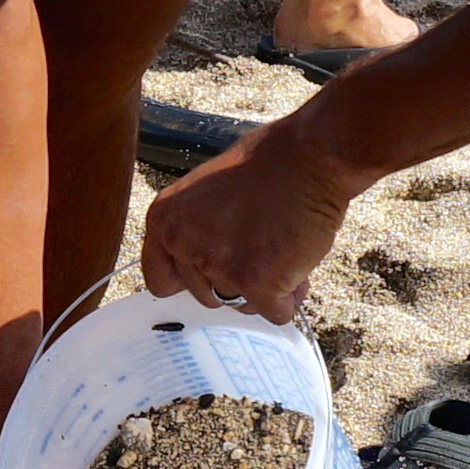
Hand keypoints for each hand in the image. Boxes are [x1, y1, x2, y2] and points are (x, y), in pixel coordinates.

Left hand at [135, 107, 361, 324]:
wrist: (310, 155)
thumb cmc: (268, 164)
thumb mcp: (207, 192)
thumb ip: (196, 232)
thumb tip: (205, 272)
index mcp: (165, 219)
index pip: (159, 281)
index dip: (190, 281)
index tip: (210, 275)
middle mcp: (184, 244)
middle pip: (206, 296)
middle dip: (234, 282)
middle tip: (261, 250)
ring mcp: (219, 266)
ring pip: (242, 305)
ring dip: (265, 289)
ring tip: (283, 251)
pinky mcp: (258, 283)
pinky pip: (274, 313)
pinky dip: (289, 297)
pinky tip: (297, 267)